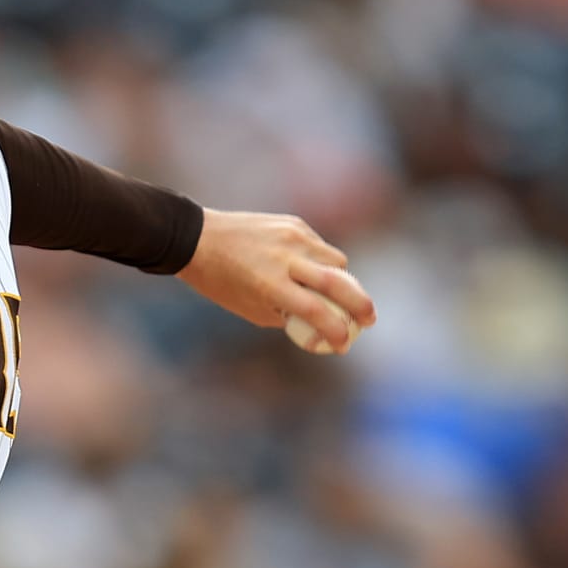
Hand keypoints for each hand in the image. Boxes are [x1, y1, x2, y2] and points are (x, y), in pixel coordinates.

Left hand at [176, 209, 376, 352]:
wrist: (197, 238)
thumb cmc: (220, 281)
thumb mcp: (248, 307)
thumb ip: (286, 314)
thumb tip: (320, 323)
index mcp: (270, 284)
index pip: (316, 311)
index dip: (336, 331)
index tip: (343, 344)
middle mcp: (284, 258)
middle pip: (339, 281)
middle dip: (361, 304)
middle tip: (369, 320)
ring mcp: (291, 236)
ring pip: (335, 261)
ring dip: (341, 280)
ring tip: (335, 293)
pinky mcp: (293, 223)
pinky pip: (320, 246)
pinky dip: (321, 261)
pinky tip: (307, 269)